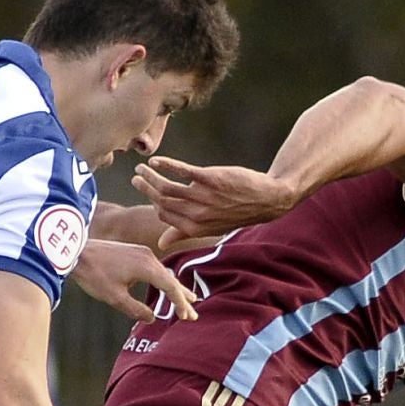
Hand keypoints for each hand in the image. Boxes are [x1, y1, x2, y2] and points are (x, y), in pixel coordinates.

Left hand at [71, 238, 197, 323]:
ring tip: (189, 299)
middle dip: (184, 298)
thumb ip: (135, 309)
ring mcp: (142, 252)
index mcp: (147, 267)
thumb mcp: (114, 297)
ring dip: (175, 288)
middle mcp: (148, 257)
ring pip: (164, 273)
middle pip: (172, 280)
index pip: (171, 288)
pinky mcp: (135, 252)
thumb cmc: (94, 274)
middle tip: (194, 314)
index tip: (186, 318)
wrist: (75, 250)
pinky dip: (164, 280)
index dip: (180, 304)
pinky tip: (166, 286)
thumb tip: (152, 318)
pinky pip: (156, 268)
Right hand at [133, 157, 299, 246]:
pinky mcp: (210, 179)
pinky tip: (156, 162)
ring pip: (167, 187)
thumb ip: (183, 232)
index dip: (152, 203)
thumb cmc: (238, 211)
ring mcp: (203, 197)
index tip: (145, 190)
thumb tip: (163, 243)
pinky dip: (165, 166)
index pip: (164, 214)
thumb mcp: (211, 227)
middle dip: (145, 188)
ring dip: (150, 176)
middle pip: (162, 200)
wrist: (267, 199)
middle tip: (136, 177)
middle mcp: (197, 214)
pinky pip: (181, 172)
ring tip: (142, 168)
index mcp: (195, 227)